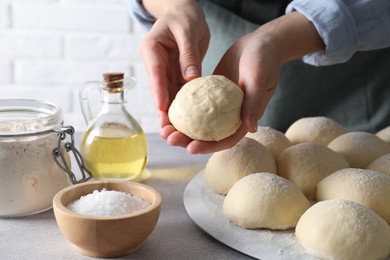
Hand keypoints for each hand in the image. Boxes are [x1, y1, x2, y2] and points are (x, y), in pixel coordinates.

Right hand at [140, 0, 209, 128]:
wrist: (184, 12)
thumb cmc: (185, 16)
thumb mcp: (188, 30)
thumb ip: (188, 54)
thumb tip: (191, 79)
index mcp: (152, 49)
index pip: (155, 72)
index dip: (159, 92)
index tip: (162, 108)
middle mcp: (156, 63)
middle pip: (159, 90)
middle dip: (163, 111)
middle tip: (167, 131)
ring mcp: (164, 71)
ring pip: (167, 95)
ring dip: (171, 115)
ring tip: (174, 134)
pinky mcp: (175, 75)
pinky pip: (178, 93)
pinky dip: (181, 108)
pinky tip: (184, 123)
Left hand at [178, 12, 324, 153]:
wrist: (260, 43)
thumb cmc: (264, 61)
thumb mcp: (258, 81)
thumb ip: (253, 104)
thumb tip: (251, 129)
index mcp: (243, 118)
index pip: (225, 139)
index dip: (208, 147)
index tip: (190, 148)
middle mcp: (230, 115)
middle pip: (207, 134)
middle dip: (187, 140)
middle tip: (169, 138)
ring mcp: (219, 105)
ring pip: (198, 121)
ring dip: (181, 127)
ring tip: (163, 128)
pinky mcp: (211, 92)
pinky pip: (195, 103)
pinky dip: (183, 108)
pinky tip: (167, 108)